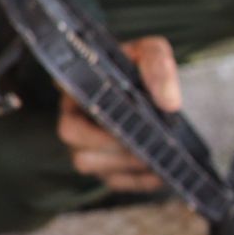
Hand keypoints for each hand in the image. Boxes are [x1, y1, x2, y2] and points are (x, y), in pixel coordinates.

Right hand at [57, 35, 179, 191]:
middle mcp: (75, 116)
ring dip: (122, 163)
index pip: (64, 92)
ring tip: (155, 156)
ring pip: (87, 162)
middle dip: (108, 141)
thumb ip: (158, 67)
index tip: (116, 112)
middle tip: (143, 140)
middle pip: (72, 136)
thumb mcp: (154, 54)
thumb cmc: (145, 69)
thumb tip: (169, 102)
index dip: (84, 103)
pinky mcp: (106, 167)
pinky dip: (138, 180)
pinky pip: (113, 181)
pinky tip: (161, 172)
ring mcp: (86, 145)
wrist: (161, 94)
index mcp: (78, 84)